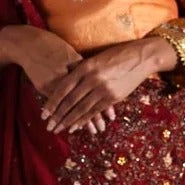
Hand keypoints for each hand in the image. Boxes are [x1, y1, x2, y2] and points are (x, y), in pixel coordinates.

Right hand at [0, 23, 112, 134]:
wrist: (29, 42)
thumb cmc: (52, 46)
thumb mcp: (71, 54)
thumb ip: (83, 69)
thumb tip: (96, 84)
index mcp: (81, 67)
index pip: (95, 90)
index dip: (102, 104)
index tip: (110, 117)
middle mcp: (70, 76)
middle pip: (84, 100)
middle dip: (91, 116)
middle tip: (99, 130)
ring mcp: (57, 82)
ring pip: (71, 105)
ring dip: (76, 119)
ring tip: (84, 131)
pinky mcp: (45, 86)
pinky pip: (58, 105)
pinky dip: (65, 115)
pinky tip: (67, 123)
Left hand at [41, 36, 176, 133]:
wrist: (141, 58)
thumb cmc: (116, 55)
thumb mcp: (95, 58)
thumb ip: (80, 67)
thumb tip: (65, 73)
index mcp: (85, 67)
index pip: (63, 88)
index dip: (52, 102)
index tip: (43, 113)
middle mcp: (92, 79)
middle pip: (70, 101)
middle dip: (58, 115)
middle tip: (49, 126)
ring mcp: (103, 89)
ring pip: (82, 108)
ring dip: (69, 121)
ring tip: (60, 129)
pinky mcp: (114, 97)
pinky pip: (95, 111)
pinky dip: (85, 120)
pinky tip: (76, 126)